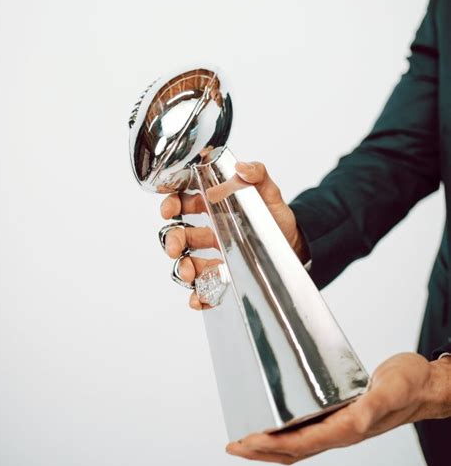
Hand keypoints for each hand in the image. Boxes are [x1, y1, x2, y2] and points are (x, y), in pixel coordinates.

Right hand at [159, 161, 309, 309]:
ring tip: (188, 273)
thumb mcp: (269, 191)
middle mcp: (209, 231)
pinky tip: (198, 298)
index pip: (184, 202)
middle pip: (179, 234)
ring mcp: (214, 255)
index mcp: (213, 206)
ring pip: (187, 262)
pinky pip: (206, 287)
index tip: (168, 210)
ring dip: (182, 268)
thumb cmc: (276, 216)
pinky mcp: (224, 276)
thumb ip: (257, 174)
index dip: (171, 204)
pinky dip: (198, 295)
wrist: (296, 243)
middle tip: (174, 247)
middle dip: (171, 240)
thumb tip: (242, 167)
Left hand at [225, 352, 450, 463]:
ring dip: (269, 445)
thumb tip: (357, 419)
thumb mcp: (392, 389)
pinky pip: (307, 430)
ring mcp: (340, 426)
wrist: (425, 385)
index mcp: (347, 429)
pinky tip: (278, 420)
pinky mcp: (341, 414)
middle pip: (292, 451)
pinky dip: (286, 431)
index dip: (270, 444)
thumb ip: (374, 404)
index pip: (300, 443)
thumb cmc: (411, 385)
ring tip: (246, 440)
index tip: (246, 441)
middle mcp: (340, 432)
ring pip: (297, 444)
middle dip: (260, 451)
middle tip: (233, 446)